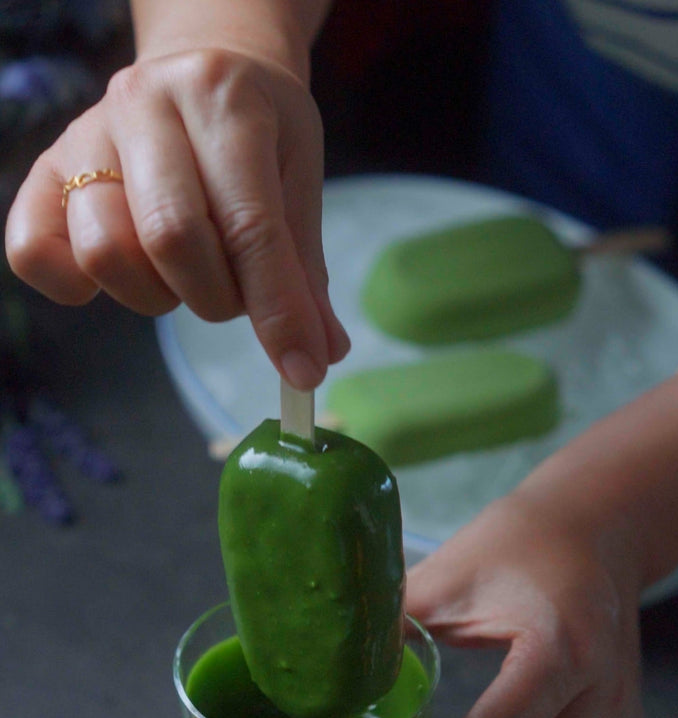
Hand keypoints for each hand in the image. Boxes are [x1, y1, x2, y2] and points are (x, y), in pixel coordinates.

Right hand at [5, 48, 348, 388]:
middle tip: (234, 296)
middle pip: (171, 239)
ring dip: (155, 294)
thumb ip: (305, 270)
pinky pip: (33, 251)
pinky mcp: (45, 170)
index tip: (304, 370)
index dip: (279, 311)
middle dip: (217, 298)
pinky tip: (118, 277)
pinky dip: (73, 285)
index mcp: (222, 97)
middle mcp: (144, 103)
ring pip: (104, 251)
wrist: (204, 66)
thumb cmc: (258, 131)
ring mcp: (86, 135)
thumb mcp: (298, 180)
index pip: (250, 226)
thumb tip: (321, 354)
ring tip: (182, 274)